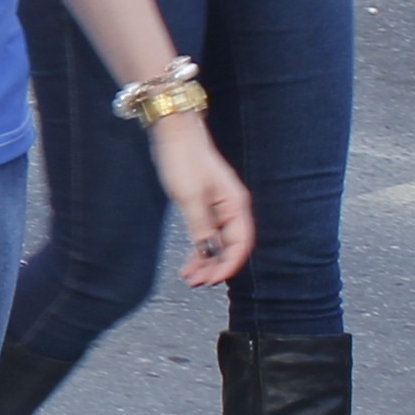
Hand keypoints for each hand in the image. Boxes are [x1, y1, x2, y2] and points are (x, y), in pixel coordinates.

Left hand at [152, 119, 254, 286]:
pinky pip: (207, 234)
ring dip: (205, 262)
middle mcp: (232, 208)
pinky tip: (189, 263)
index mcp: (236, 205)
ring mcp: (219, 208)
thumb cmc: (184, 159)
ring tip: (189, 277)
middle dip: (214, 267)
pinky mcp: (205, 206)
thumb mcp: (190, 196)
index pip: (240, 244)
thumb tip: (208, 253)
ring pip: (217, 243)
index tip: (212, 280)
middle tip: (196, 282)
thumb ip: (201, 226)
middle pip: (229, 246)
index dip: (228, 265)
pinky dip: (198, 249)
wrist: (173, 132)